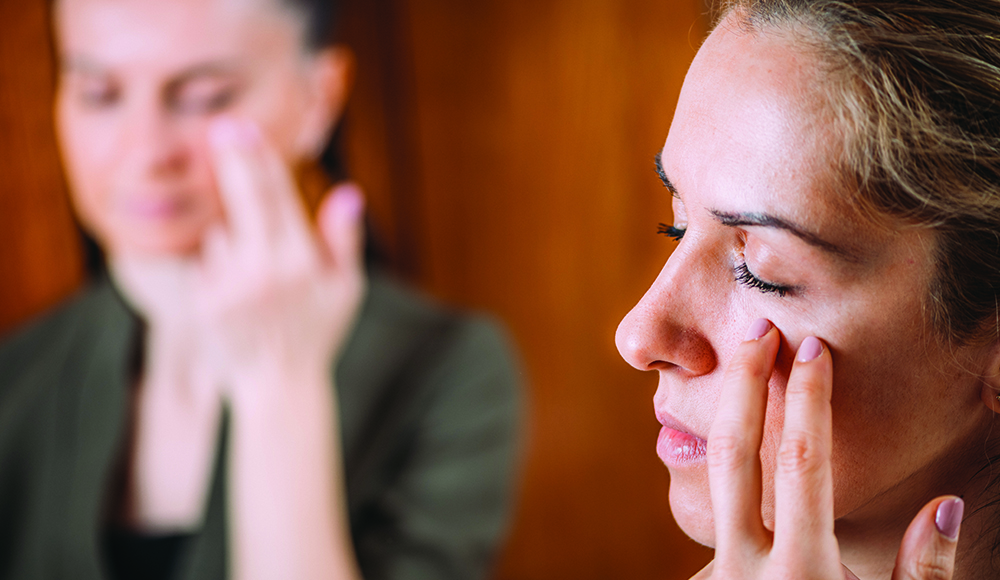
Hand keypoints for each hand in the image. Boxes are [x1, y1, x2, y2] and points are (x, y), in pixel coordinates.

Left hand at [192, 118, 364, 398]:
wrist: (277, 385)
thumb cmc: (317, 333)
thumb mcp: (346, 290)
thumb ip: (345, 239)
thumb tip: (349, 191)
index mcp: (301, 262)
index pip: (277, 198)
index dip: (261, 160)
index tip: (246, 129)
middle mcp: (264, 270)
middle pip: (244, 200)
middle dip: (234, 161)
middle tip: (223, 128)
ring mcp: (230, 286)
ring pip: (222, 235)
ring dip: (234, 239)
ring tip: (258, 281)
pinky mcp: (204, 301)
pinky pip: (207, 263)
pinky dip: (219, 266)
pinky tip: (239, 294)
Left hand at [694, 319, 962, 579]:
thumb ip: (921, 571)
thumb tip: (945, 505)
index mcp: (802, 573)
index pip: (802, 462)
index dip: (811, 399)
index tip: (814, 348)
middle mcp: (745, 567)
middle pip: (733, 452)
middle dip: (745, 382)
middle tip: (758, 331)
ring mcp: (717, 573)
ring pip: (711, 476)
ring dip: (728, 415)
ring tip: (746, 367)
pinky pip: (714, 514)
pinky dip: (728, 473)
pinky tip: (744, 435)